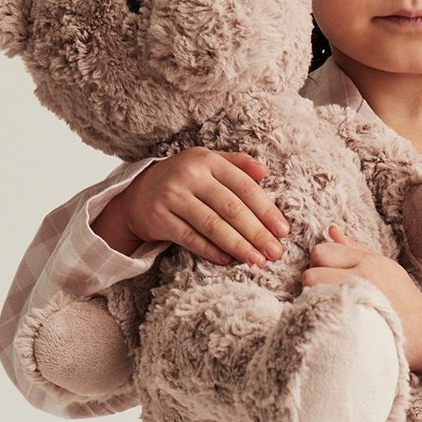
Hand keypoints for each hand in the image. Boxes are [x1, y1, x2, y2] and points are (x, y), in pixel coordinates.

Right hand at [107, 148, 290, 267]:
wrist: (138, 193)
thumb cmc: (184, 180)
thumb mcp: (207, 163)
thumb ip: (236, 165)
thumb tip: (265, 171)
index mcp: (207, 160)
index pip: (244, 187)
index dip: (266, 210)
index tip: (283, 231)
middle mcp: (189, 175)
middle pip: (231, 208)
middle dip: (256, 233)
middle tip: (275, 253)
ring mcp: (172, 197)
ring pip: (212, 225)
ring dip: (238, 246)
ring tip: (257, 261)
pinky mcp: (158, 218)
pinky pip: (190, 238)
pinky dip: (211, 251)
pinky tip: (228, 260)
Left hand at [301, 226, 421, 379]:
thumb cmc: (401, 298)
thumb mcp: (383, 265)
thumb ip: (355, 248)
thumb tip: (331, 230)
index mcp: (368, 264)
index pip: (321, 252)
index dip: (322, 263)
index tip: (331, 275)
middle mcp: (359, 281)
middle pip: (310, 274)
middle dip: (315, 282)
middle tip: (329, 292)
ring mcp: (353, 306)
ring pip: (310, 296)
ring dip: (315, 300)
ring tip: (333, 306)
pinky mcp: (348, 329)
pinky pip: (317, 318)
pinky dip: (319, 318)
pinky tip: (333, 321)